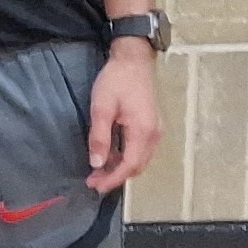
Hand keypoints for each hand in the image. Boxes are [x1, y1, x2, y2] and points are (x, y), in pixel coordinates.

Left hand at [86, 44, 162, 194]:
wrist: (133, 61)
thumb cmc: (116, 82)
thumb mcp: (101, 108)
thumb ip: (100, 137)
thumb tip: (97, 164)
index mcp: (142, 132)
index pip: (129, 165)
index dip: (112, 179)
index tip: (94, 186)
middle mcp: (153, 135)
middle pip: (137, 166)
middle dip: (115, 177)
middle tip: (93, 182)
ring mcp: (154, 131)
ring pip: (139, 160)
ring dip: (120, 169)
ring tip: (98, 173)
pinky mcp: (151, 126)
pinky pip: (140, 151)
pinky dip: (126, 159)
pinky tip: (110, 158)